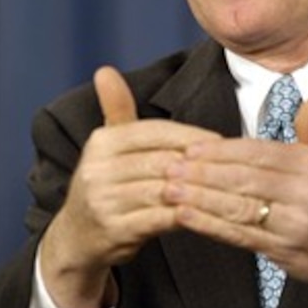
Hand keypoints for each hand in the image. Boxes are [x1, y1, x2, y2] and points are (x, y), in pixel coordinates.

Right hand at [40, 66, 219, 307]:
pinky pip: (158, 219)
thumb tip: (105, 70)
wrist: (78, 237)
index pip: (155, 131)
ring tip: (222, 189)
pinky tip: (204, 212)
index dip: (189, 135)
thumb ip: (116, 108)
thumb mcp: (108, 145)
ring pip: (163, 189)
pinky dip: (184, 215)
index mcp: (102, 142)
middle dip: (198, 164)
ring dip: (196, 190)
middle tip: (229, 166)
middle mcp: (98, 169)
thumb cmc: (107, 183)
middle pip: (162, 160)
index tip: (219, 141)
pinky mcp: (113, 230)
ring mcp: (103, 201)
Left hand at [164, 99, 307, 307]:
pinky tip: (187, 217)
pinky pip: (241, 236)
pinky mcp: (282, 252)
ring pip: (238, 208)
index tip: (192, 148)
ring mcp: (292, 224)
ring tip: (169, 190)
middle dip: (203, 173)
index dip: (222, 151)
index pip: (258, 153)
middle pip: (243, 180)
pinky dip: (210, 226)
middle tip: (171, 167)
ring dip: (199, 199)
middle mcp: (302, 193)